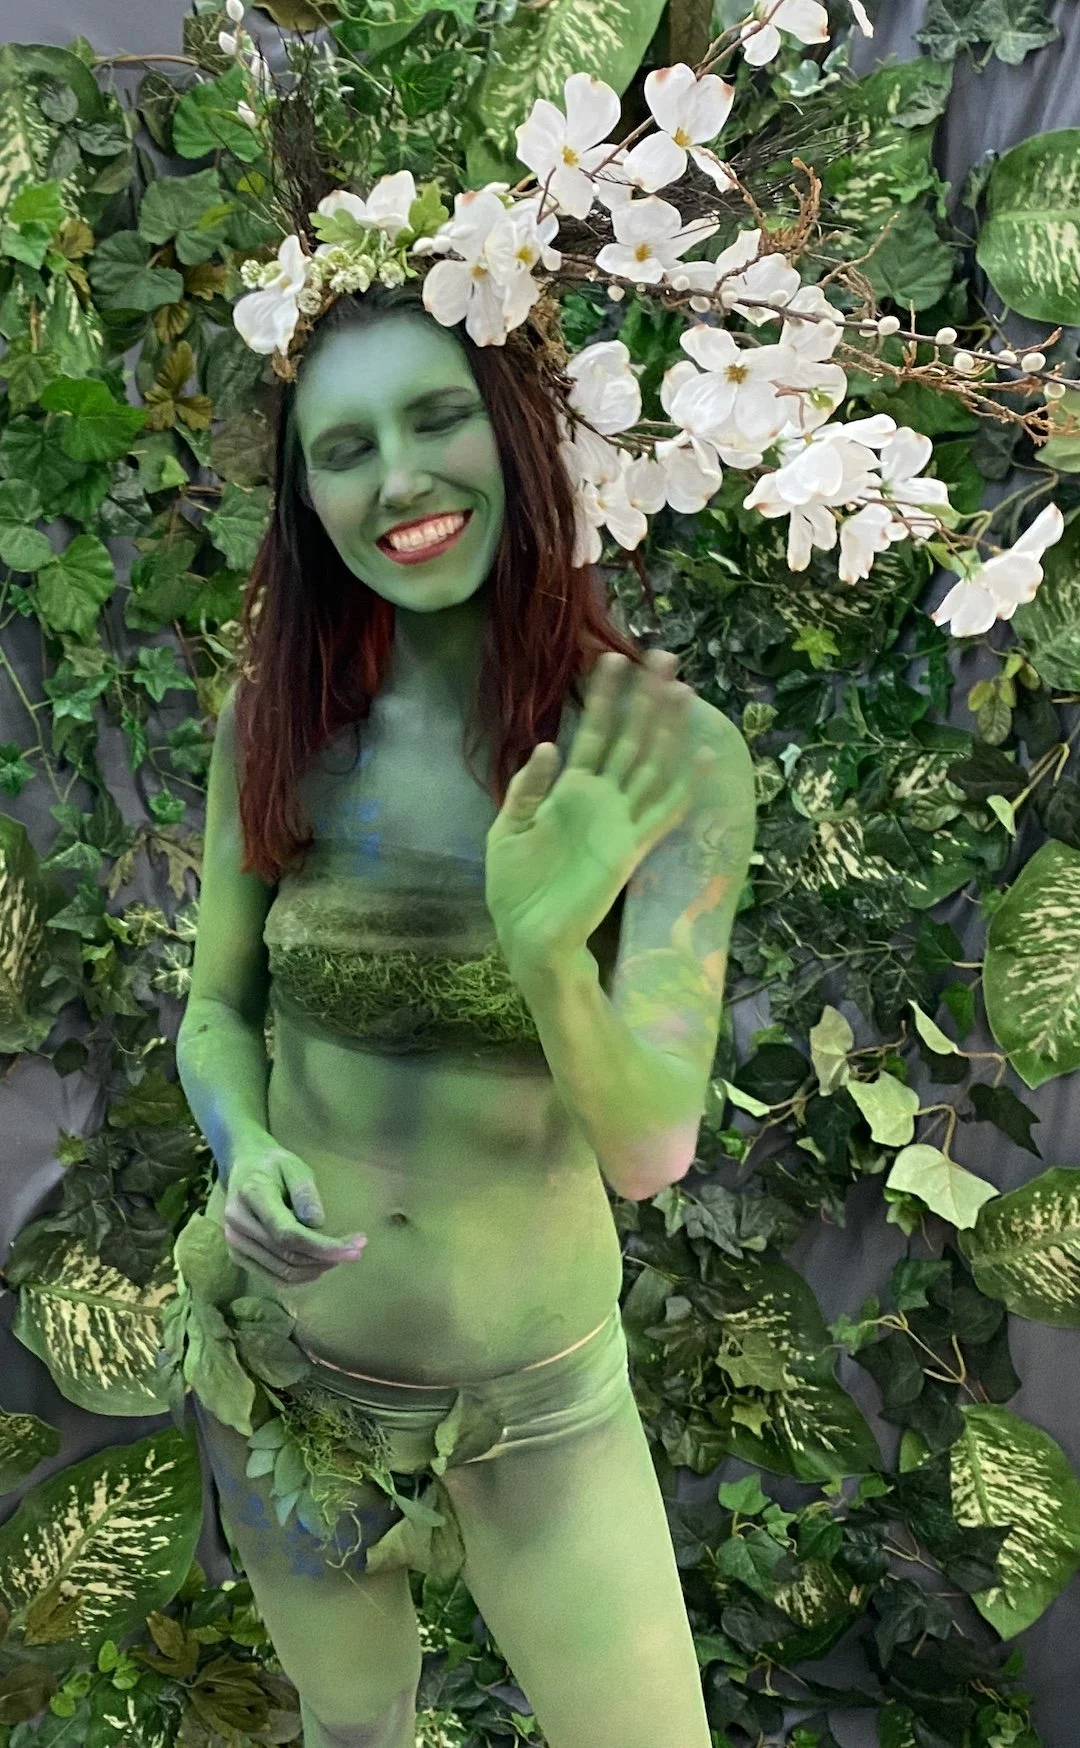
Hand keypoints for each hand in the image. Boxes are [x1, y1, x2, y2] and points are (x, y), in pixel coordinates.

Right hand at [222, 1140, 367, 1283]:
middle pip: (287, 1255)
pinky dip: (300, 1277)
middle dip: (326, 1258)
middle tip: (355, 1249)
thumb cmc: (273, 1165)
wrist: (244, 1169)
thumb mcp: (294, 1166)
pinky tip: (319, 1265)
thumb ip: (305, 1192)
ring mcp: (235, 1244)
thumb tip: (317, 1224)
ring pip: (282, 1271)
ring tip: (339, 1255)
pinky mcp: (238, 1256)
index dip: (322, 1247)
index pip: (288, 1233)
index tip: (355, 1249)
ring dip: (316, 1269)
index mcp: (252, 1196)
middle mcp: (238, 1225)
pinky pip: (273, 1277)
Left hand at [485, 649, 716, 970]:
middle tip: (665, 658)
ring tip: (683, 690)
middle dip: (645, 700)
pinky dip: (683, 784)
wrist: (529, 934)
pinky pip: (663, 811)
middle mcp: (600, 799)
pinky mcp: (630, 847)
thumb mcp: (506, 829)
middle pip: (628, 738)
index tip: (612, 660)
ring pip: (650, 764)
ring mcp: (619, 820)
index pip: (591, 733)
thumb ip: (527, 789)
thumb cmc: (515, 886)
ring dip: (667, 729)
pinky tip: (700, 755)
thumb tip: (548, 746)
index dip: (603, 699)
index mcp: (568, 790)